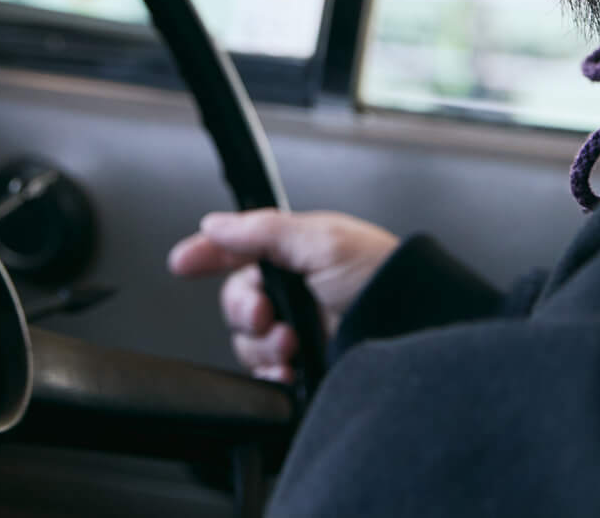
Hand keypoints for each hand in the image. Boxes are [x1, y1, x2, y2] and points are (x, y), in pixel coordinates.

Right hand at [167, 208, 398, 381]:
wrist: (417, 331)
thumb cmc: (386, 279)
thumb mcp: (323, 241)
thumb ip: (264, 231)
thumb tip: (216, 223)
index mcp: (298, 254)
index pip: (240, 250)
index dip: (208, 254)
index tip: (182, 263)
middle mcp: (296, 293)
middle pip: (237, 301)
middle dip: (245, 310)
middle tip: (266, 315)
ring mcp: (301, 333)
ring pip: (249, 341)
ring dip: (264, 345)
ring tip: (293, 345)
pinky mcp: (307, 370)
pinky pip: (266, 376)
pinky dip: (272, 376)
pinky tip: (290, 372)